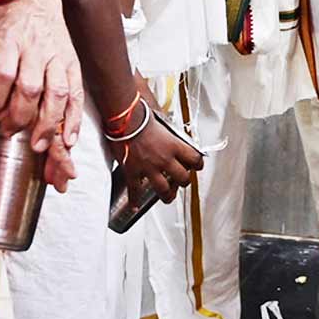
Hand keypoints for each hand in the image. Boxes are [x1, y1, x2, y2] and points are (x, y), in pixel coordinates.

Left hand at [0, 0, 84, 152]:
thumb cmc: (5, 15)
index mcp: (11, 39)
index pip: (3, 74)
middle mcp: (37, 50)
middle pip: (30, 88)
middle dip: (19, 116)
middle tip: (7, 133)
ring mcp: (58, 58)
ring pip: (57, 95)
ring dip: (48, 123)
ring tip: (38, 145)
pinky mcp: (73, 65)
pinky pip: (76, 95)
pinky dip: (74, 118)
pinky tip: (68, 138)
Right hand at [115, 83, 202, 203]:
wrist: (121, 118)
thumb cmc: (139, 113)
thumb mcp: (160, 119)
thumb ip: (167, 127)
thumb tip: (168, 124)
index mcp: (175, 145)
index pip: (196, 159)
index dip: (197, 164)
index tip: (196, 166)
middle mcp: (165, 159)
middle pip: (183, 178)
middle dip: (183, 181)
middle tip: (180, 182)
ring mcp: (149, 167)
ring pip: (165, 190)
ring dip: (167, 195)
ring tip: (167, 197)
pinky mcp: (132, 172)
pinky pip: (135, 190)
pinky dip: (135, 199)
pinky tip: (136, 204)